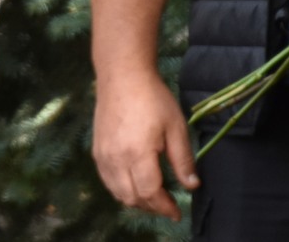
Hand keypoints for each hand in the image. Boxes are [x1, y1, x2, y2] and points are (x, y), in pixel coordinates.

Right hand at [92, 69, 196, 220]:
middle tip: (167, 205)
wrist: (122, 75)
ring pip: (117, 192)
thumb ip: (183, 159)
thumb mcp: (175, 126)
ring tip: (152, 197)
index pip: (150, 193)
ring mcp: (103, 154)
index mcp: (137, 153)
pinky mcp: (97, 149)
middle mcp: (116, 158)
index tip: (177, 213)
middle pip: (132, 197)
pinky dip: (120, 189)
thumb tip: (191, 185)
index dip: (164, 207)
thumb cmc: (152, 97)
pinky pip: (107, 180)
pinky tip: (133, 183)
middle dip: (152, 207)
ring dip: (135, 200)